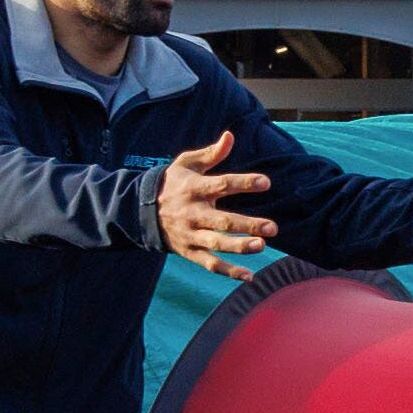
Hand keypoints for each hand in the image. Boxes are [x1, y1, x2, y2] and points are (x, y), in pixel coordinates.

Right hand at [157, 129, 278, 272]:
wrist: (140, 210)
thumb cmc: (173, 182)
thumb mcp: (187, 163)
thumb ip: (211, 153)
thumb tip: (230, 136)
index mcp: (194, 189)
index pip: (221, 184)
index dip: (243, 183)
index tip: (266, 183)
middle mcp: (192, 213)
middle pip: (222, 221)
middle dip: (248, 225)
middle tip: (272, 228)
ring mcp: (190, 234)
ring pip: (216, 244)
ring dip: (239, 247)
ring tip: (262, 246)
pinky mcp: (189, 251)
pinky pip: (210, 263)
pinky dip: (228, 272)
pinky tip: (249, 276)